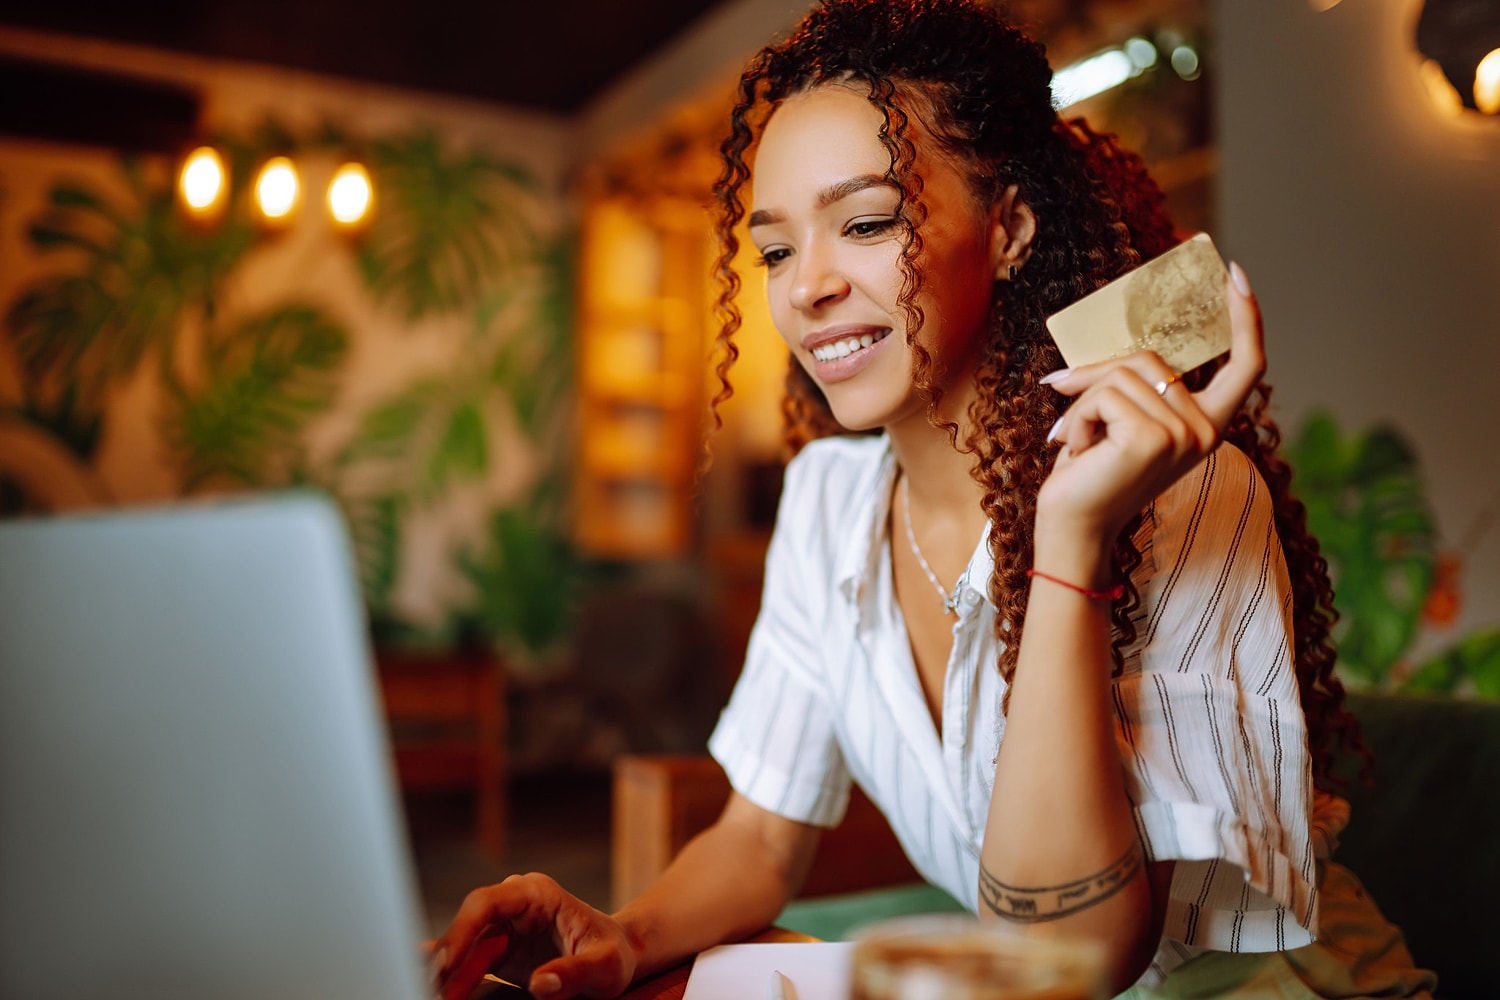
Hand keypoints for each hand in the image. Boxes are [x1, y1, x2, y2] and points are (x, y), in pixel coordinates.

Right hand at [431, 873, 636, 999]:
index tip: (446, 959)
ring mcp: (505, 927)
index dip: (461, 928)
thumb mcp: (604, 965)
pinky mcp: (500, 951)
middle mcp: (514, 905)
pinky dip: (454, 977)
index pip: (487, 902)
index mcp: (537, 894)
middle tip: (431, 989)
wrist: (617, 956)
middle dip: (448, 958)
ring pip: (465, 949)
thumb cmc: (613, 953)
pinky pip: (470, 963)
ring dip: (448, 976)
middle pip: (469, 927)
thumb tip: (541, 985)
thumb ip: (574, 973)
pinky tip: (431, 985)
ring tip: (432, 997)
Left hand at [1037, 263, 1264, 541]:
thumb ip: (1136, 387)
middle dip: (1098, 374)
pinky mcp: (1153, 438)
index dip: (1247, 319)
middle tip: (1066, 398)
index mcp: (1208, 426)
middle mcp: (1205, 431)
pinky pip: (1104, 394)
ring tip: (1079, 441)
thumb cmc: (1090, 475)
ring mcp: (1183, 435)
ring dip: (1084, 402)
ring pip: (1122, 374)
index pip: (1246, 367)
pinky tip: (1078, 449)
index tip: (1237, 274)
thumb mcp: (1121, 421)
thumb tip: (1103, 354)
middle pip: (1152, 359)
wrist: (1072, 528)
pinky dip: (1078, 416)